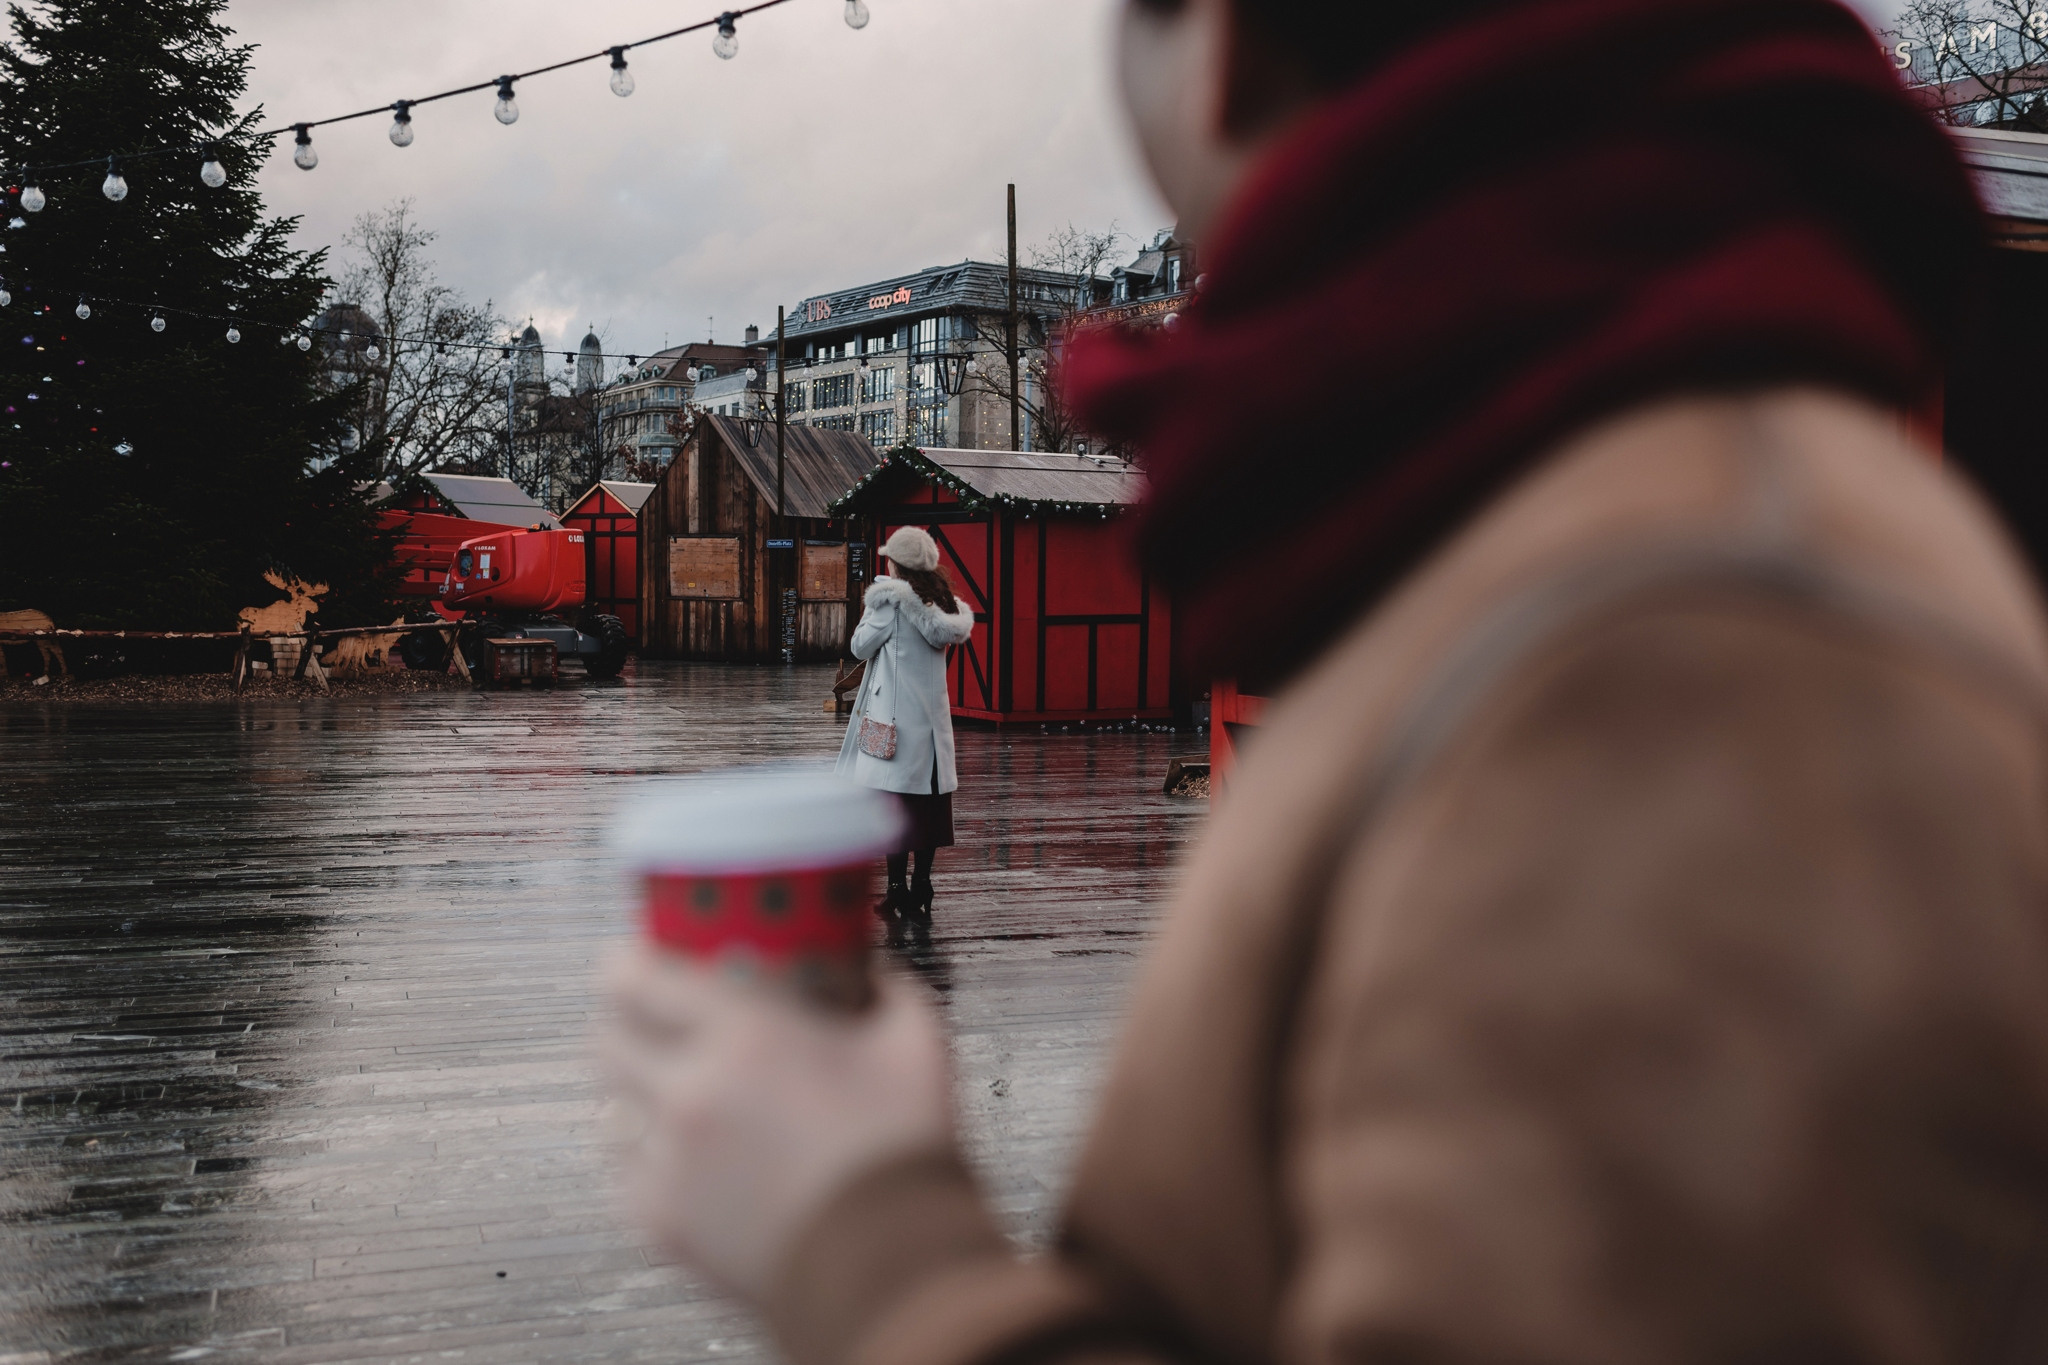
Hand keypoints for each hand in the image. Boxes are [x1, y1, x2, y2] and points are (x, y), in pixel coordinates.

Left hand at [600, 949, 954, 1301]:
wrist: (891, 1267)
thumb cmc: (903, 1152)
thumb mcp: (914, 1044)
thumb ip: (887, 991)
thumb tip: (874, 974)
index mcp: (744, 1033)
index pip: (635, 977)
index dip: (626, 962)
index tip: (635, 959)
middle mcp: (690, 1090)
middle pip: (606, 1039)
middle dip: (621, 1025)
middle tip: (649, 1024)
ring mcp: (668, 1159)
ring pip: (612, 1107)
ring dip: (635, 1092)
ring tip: (672, 1094)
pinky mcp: (662, 1220)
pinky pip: (625, 1171)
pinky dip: (646, 1157)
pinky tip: (681, 1155)